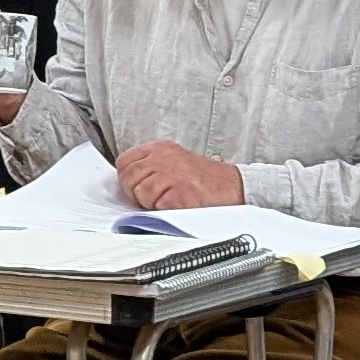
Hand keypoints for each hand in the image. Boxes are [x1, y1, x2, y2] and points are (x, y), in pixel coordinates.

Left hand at [116, 141, 243, 211]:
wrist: (235, 187)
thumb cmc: (205, 180)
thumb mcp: (174, 162)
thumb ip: (150, 167)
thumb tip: (126, 180)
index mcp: (161, 148)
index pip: (124, 162)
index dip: (127, 179)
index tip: (135, 187)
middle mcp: (165, 157)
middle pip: (129, 178)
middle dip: (136, 194)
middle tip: (152, 199)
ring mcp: (173, 174)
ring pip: (141, 193)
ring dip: (151, 203)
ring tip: (169, 200)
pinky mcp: (182, 193)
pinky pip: (158, 205)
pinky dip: (165, 211)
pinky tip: (178, 205)